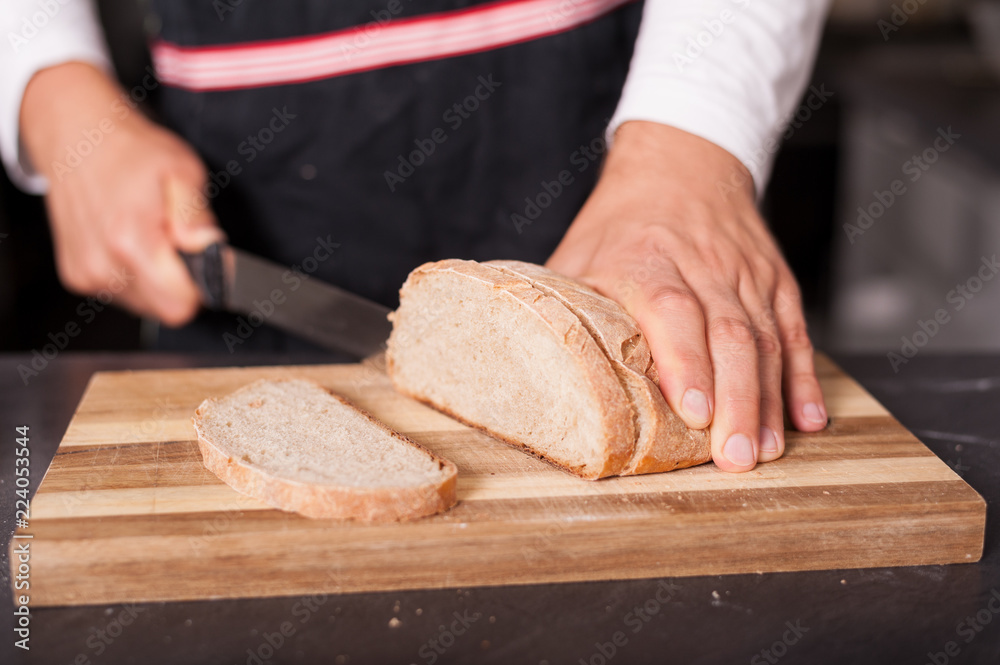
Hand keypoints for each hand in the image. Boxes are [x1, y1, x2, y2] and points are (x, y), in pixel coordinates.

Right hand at [20, 62, 223, 325]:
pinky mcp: (76, 277)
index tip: (206, 260)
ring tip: (150, 234)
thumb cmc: (133, 152)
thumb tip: (212, 252)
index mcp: (130, 241)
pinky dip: (135, 274)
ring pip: (145, 303)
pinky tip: (130, 240)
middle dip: (181, 281)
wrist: (78, 140)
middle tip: (177, 239)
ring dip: (158, 278)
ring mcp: (86, 274)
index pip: (180, 304)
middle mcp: (102, 265)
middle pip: (165, 308)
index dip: (203, 285)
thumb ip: (199, 219)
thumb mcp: (183, 171)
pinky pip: (123, 293)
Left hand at [546, 121, 827, 471]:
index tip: (694, 412)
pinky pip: (793, 331)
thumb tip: (525, 371)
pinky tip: (806, 419)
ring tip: (764, 451)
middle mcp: (702, 266)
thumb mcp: (577, 255)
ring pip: (765, 339)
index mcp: (645, 259)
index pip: (672, 309)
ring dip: (768, 400)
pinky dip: (803, 377)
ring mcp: (745, 273)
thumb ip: (563, 309)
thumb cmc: (619, 223)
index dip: (686, 362)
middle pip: (727, 334)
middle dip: (736, 400)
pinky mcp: (775, 280)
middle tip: (734, 458)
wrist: (681, 164)